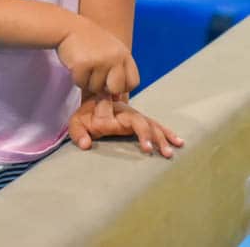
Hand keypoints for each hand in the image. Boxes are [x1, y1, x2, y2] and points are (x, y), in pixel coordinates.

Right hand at [56, 17, 139, 94]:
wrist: (68, 27)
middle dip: (105, 88)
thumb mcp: (110, 51)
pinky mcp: (83, 64)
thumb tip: (118, 98)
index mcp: (124, 54)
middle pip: (116, 89)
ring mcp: (100, 60)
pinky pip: (81, 83)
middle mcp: (115, 57)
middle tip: (95, 76)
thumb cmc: (89, 40)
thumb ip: (117, 70)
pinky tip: (75, 65)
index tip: (110, 82)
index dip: (122, 86)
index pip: (133, 82)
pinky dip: (77, 78)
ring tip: (84, 65)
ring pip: (96, 88)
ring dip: (88, 82)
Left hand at [68, 94, 184, 158]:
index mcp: (116, 111)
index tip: (146, 149)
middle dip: (152, 137)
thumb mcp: (76, 122)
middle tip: (157, 153)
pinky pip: (156, 126)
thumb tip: (85, 145)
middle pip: (144, 122)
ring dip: (162, 138)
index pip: (129, 119)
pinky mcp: (141, 122)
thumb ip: (78, 132)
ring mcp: (136, 116)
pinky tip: (179, 142)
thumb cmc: (85, 115)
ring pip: (152, 125)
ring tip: (170, 152)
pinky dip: (168, 133)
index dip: (140, 133)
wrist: (92, 103)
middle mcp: (128, 112)